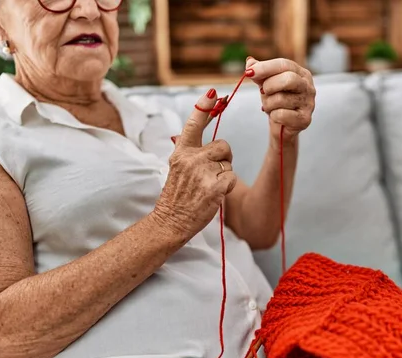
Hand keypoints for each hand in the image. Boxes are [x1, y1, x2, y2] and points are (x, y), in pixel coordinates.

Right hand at [153, 90, 237, 240]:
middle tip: (211, 172)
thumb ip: (190, 150)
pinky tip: (213, 196)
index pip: (194, 124)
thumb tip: (204, 129)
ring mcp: (203, 173)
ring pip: (228, 163)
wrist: (170, 221)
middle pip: (223, 145)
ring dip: (224, 174)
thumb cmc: (177, 195)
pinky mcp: (215, 187)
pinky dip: (226, 187)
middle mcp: (191, 158)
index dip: (204, 106)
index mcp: (181, 152)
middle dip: (223, 157)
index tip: (214, 92)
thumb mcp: (177, 167)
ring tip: (207, 186)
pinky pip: (231, 178)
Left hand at [245, 57, 315, 143]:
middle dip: (269, 85)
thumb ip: (259, 72)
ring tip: (270, 107)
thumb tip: (249, 62)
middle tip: (263, 92)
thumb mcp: (266, 83)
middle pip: (288, 79)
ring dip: (268, 104)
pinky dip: (273, 116)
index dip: (265, 67)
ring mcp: (308, 103)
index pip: (284, 64)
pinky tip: (277, 117)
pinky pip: (281, 115)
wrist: (282, 126)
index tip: (249, 72)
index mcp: (301, 73)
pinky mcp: (304, 119)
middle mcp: (308, 86)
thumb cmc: (276, 101)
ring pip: (281, 99)